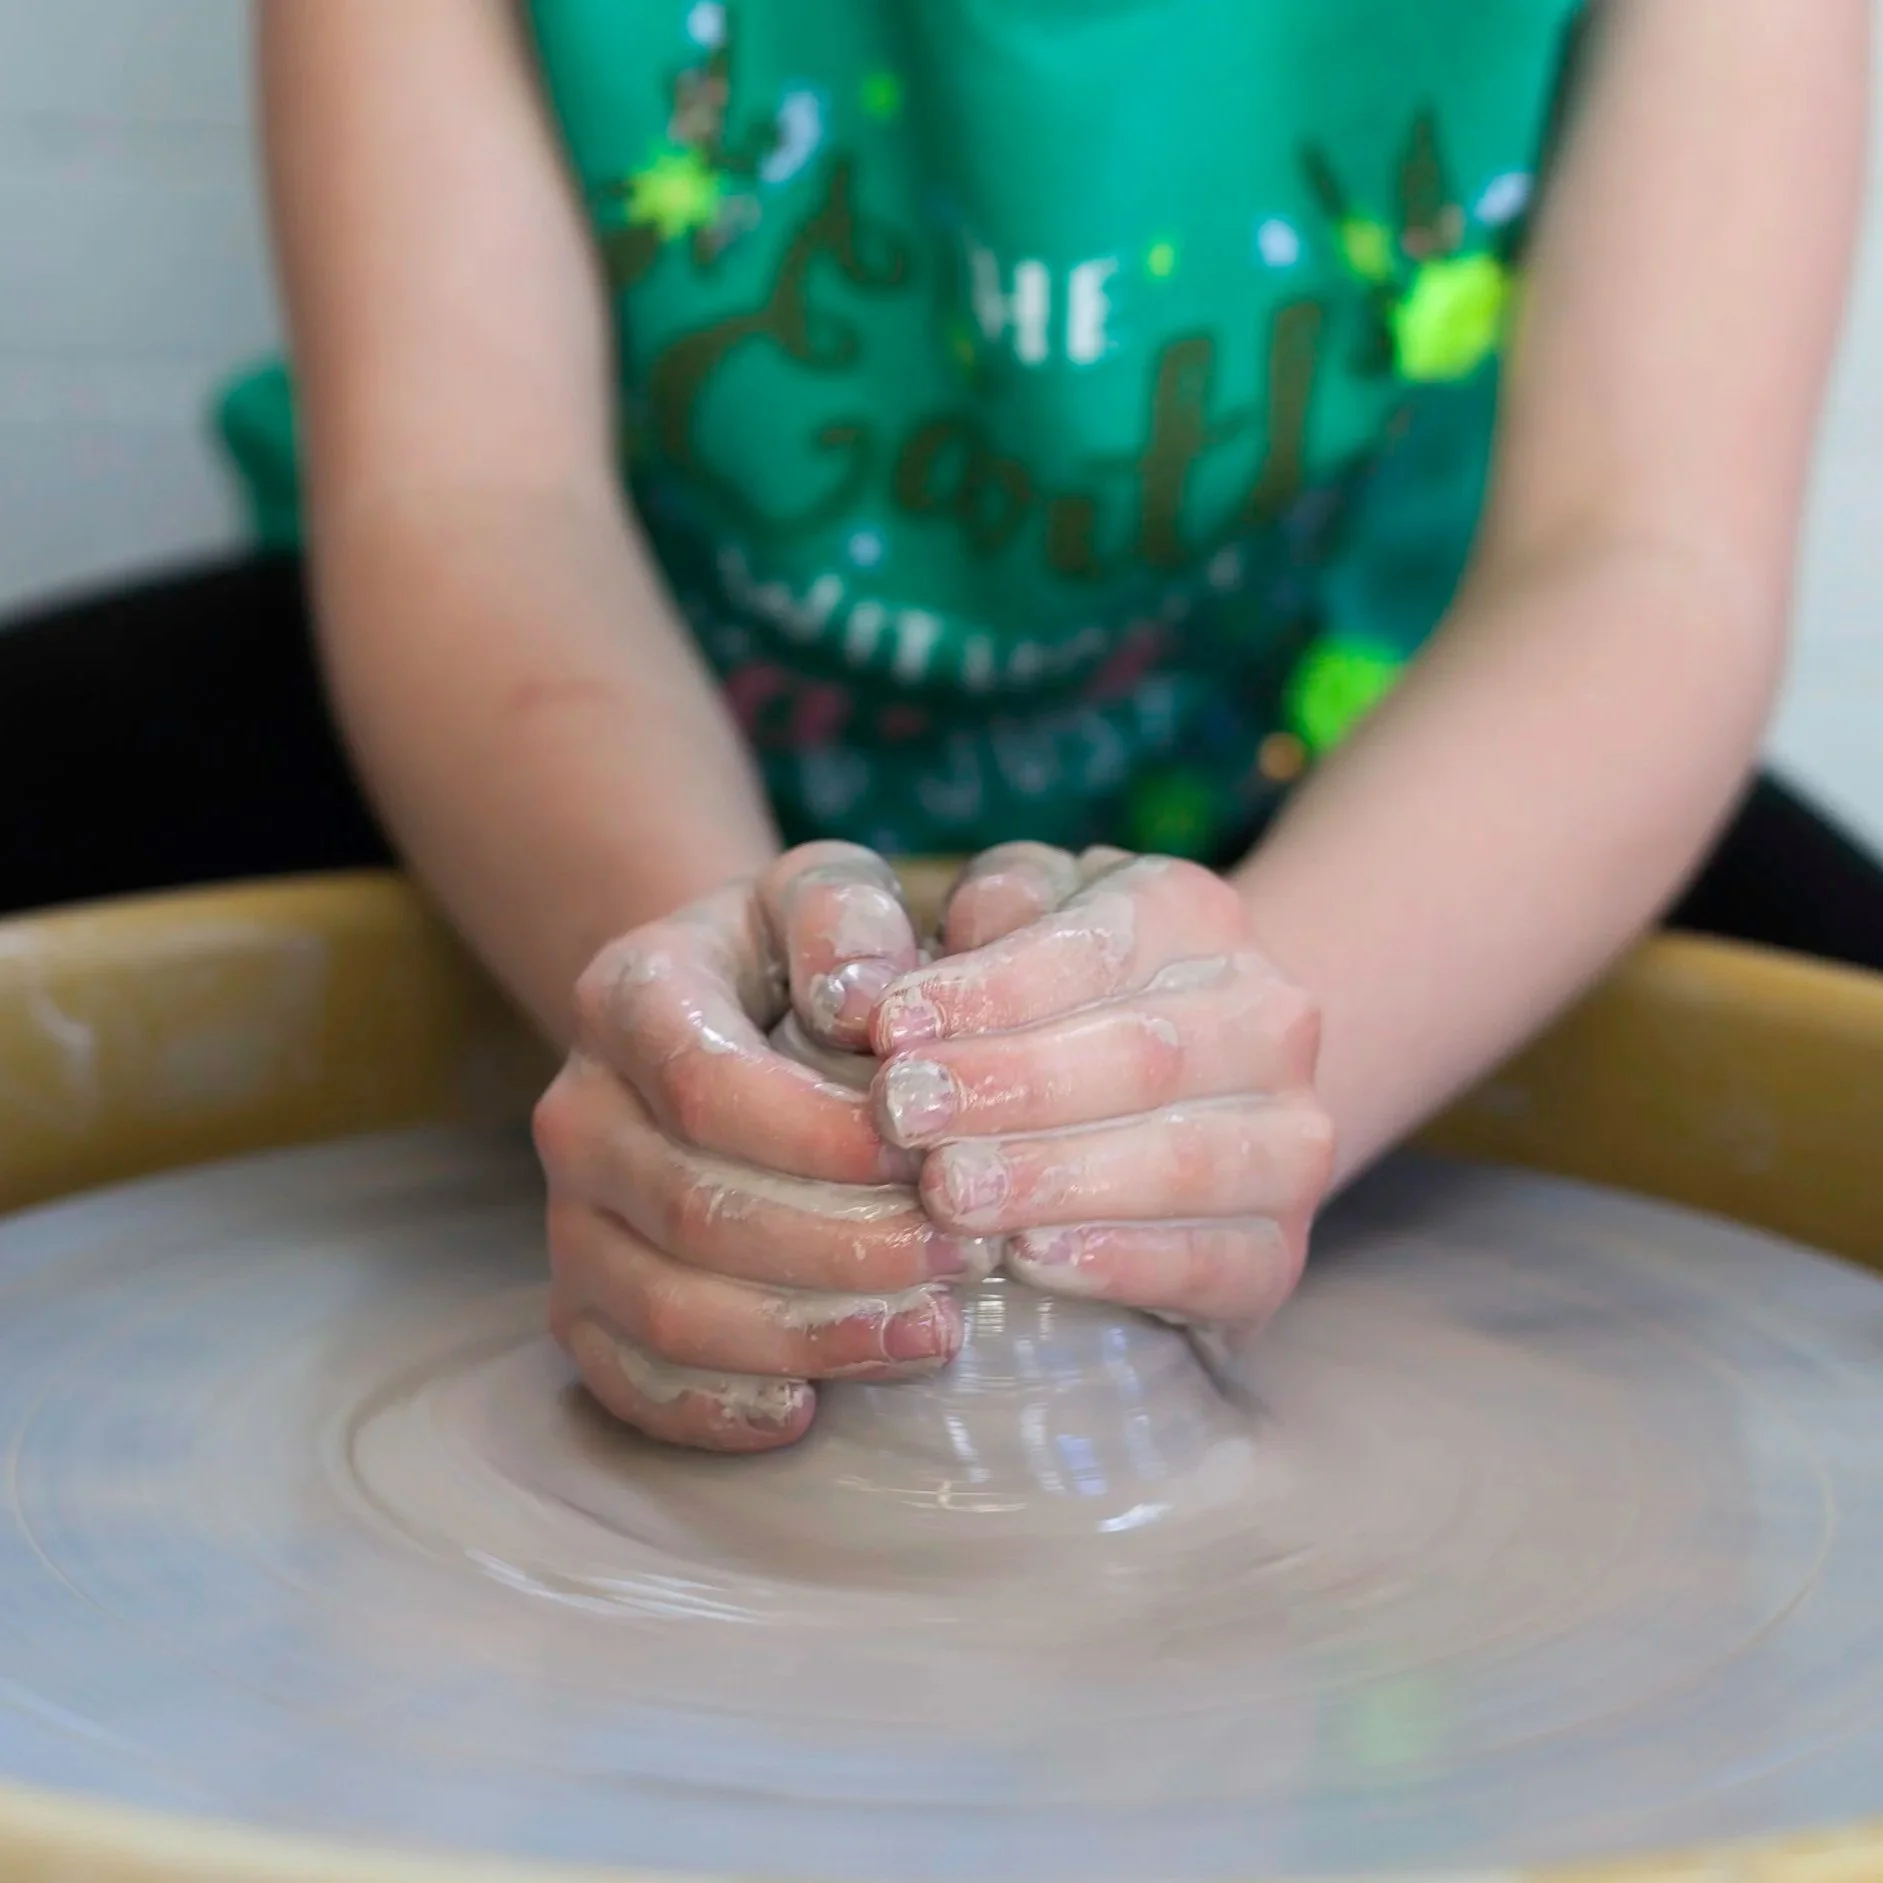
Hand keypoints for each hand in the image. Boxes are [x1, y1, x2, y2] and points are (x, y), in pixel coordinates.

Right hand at [534, 843, 995, 1452]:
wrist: (720, 1017)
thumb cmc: (797, 957)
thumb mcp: (829, 894)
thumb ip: (849, 918)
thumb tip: (867, 1004)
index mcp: (627, 997)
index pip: (708, 1086)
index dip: (823, 1139)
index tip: (933, 1160)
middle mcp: (578, 1110)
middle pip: (691, 1209)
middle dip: (840, 1249)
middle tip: (962, 1259)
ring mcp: (570, 1216)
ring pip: (663, 1308)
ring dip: (803, 1336)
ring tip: (930, 1334)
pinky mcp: (581, 1300)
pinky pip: (623, 1379)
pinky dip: (709, 1409)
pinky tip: (808, 1410)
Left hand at [868, 844, 1334, 1337]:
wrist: (1178, 1095)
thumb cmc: (1050, 995)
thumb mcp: (1006, 921)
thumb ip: (957, 923)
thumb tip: (868, 981)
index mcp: (1193, 913)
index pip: (1094, 945)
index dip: (990, 991)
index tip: (889, 1028)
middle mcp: (1268, 1017)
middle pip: (1140, 1054)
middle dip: (1011, 1087)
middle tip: (902, 1115)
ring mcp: (1290, 1140)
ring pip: (1180, 1160)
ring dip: (1053, 1177)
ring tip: (946, 1194)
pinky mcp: (1279, 1252)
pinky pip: (1211, 1261)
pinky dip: (1118, 1262)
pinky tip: (1030, 1259)